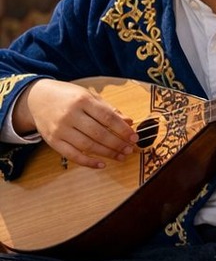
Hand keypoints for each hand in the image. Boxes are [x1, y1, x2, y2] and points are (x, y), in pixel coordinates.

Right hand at [13, 78, 136, 168]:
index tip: (134, 137)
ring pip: (87, 145)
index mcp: (82, 100)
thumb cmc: (68, 97)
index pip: (107, 117)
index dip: (123, 129)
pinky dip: (88, 162)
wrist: (36, 98)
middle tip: (130, 149)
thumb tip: (129, 122)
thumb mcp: (89, 96)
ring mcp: (60, 129)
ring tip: (121, 156)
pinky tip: (101, 164)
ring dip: (107, 153)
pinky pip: (72, 155)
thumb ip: (108, 109)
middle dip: (117, 143)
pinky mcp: (52, 141)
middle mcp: (70, 115)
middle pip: (99, 133)